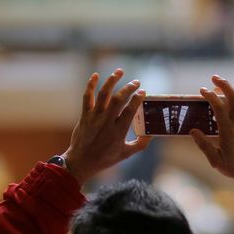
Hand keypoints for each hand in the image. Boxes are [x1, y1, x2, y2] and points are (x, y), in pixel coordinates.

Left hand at [62, 69, 150, 184]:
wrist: (81, 161)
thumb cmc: (105, 158)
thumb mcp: (126, 153)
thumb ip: (141, 144)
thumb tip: (151, 134)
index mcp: (118, 131)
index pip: (130, 110)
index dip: (137, 99)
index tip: (143, 92)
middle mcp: (106, 122)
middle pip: (118, 100)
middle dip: (128, 88)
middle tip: (136, 82)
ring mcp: (95, 117)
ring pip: (103, 95)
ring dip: (112, 81)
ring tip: (120, 71)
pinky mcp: (85, 115)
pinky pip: (87, 97)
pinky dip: (91, 85)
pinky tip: (96, 75)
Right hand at [191, 75, 233, 191]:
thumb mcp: (215, 160)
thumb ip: (203, 145)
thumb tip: (193, 131)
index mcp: (228, 131)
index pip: (219, 107)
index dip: (210, 96)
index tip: (202, 90)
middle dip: (224, 84)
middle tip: (213, 77)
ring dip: (230, 89)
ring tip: (219, 86)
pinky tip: (227, 103)